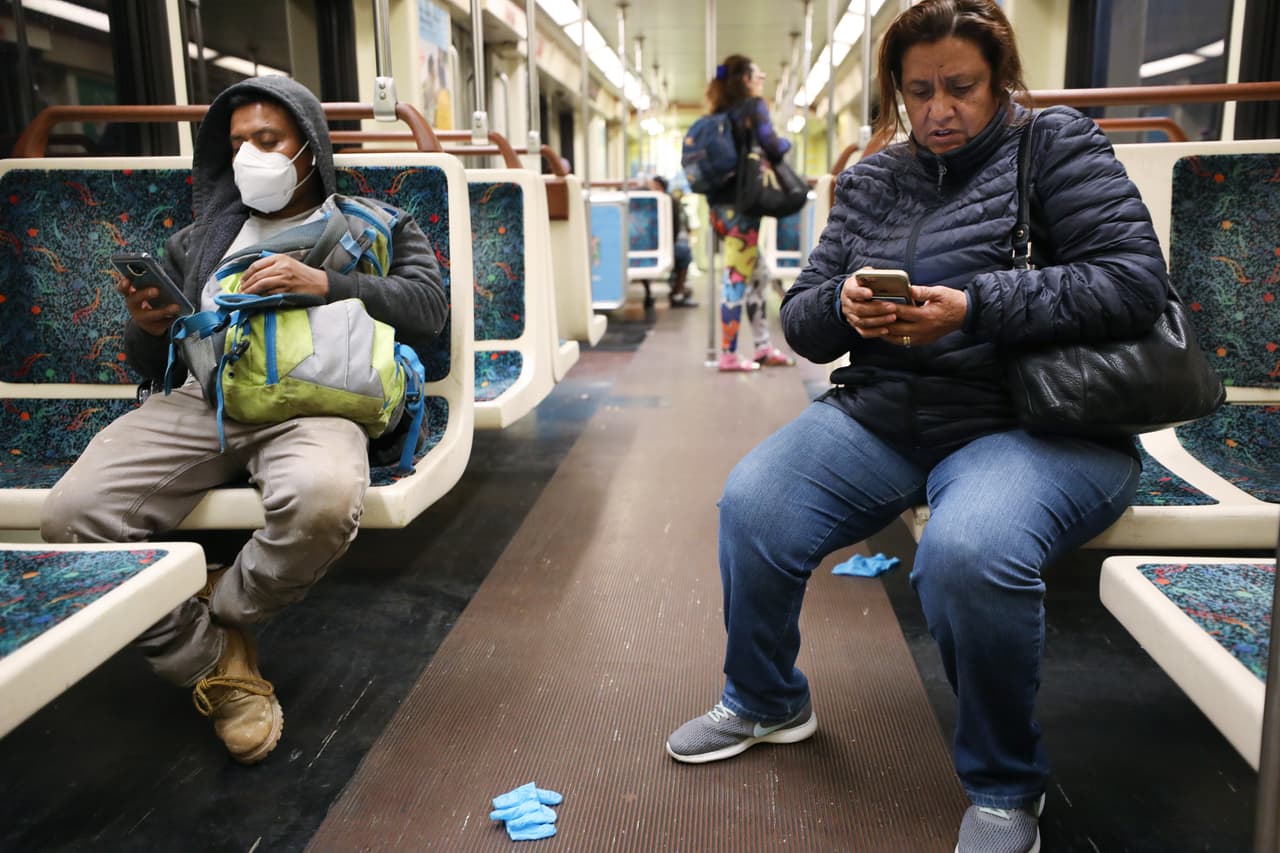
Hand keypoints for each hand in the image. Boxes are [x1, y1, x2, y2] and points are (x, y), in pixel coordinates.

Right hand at [116, 277, 181, 336]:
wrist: (149, 324)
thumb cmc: (148, 302)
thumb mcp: (145, 294)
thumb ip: (148, 285)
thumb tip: (161, 274)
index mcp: (131, 296)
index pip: (123, 289)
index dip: (123, 285)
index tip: (127, 280)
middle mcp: (134, 307)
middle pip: (136, 300)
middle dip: (145, 294)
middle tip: (156, 290)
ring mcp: (143, 318)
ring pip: (152, 315)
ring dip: (164, 310)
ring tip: (176, 307)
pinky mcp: (154, 327)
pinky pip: (164, 323)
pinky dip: (173, 319)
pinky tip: (180, 315)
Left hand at [238, 254, 329, 296]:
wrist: (320, 283)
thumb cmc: (304, 274)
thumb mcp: (288, 262)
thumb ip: (273, 264)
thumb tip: (255, 273)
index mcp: (280, 258)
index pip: (257, 265)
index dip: (246, 274)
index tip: (242, 280)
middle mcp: (282, 267)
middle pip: (257, 275)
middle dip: (246, 284)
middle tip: (241, 289)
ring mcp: (284, 279)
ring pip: (261, 284)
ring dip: (251, 291)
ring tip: (245, 294)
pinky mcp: (287, 290)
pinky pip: (270, 293)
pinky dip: (261, 296)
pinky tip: (256, 298)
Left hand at [839, 276, 967, 346]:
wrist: (966, 315)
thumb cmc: (952, 301)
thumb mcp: (939, 292)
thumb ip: (922, 291)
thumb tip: (907, 288)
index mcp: (925, 316)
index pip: (900, 312)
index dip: (885, 307)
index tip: (873, 302)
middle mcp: (922, 329)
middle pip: (894, 327)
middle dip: (879, 321)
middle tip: (867, 314)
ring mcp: (921, 338)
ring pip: (895, 337)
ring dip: (882, 331)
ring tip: (871, 323)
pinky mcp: (921, 341)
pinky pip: (901, 342)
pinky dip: (890, 337)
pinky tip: (882, 330)